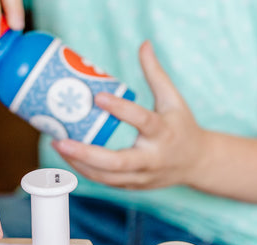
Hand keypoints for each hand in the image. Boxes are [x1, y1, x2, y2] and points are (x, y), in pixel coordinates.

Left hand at [52, 41, 208, 191]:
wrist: (197, 164)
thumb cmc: (182, 127)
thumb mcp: (173, 100)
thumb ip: (156, 74)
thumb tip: (143, 44)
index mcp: (163, 133)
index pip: (142, 121)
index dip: (121, 110)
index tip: (98, 97)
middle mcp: (152, 159)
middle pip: (117, 163)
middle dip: (86, 154)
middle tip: (61, 141)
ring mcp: (142, 177)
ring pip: (107, 177)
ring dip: (80, 164)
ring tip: (59, 147)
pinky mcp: (133, 187)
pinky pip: (106, 182)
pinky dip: (86, 171)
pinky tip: (70, 157)